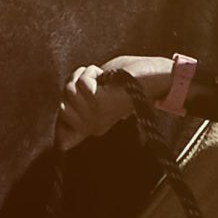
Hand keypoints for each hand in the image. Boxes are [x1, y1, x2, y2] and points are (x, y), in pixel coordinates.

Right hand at [55, 55, 172, 148]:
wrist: (156, 77)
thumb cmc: (128, 79)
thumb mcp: (96, 92)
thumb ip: (77, 108)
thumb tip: (61, 143)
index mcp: (92, 126)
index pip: (61, 132)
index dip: (62, 117)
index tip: (81, 98)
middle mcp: (92, 125)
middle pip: (61, 105)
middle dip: (74, 84)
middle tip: (96, 82)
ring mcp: (95, 116)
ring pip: (68, 92)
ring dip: (85, 76)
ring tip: (102, 79)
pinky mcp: (100, 104)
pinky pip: (80, 84)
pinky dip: (91, 73)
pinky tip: (106, 77)